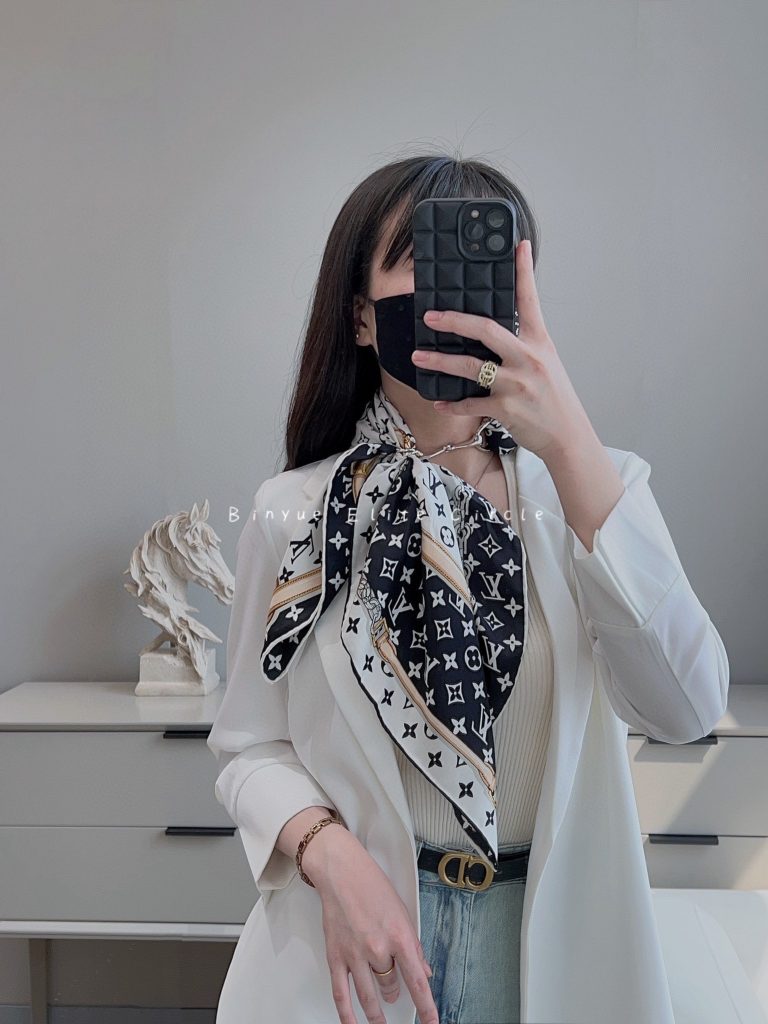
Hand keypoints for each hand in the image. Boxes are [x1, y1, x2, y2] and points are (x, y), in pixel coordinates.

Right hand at [302, 825, 438, 1023]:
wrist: (341, 872)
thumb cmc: (372, 885)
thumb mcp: (402, 912)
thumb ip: (413, 945)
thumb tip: (424, 970)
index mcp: (399, 936)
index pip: (417, 980)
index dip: (426, 1007)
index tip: (432, 1022)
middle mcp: (378, 948)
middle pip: (391, 986)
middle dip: (395, 992)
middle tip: (395, 993)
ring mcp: (355, 954)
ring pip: (369, 996)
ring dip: (377, 1012)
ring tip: (381, 1018)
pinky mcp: (336, 956)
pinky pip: (341, 994)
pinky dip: (347, 1015)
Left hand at [411, 238, 593, 463]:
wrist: (568, 436)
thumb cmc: (554, 399)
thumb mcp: (546, 364)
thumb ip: (523, 346)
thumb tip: (494, 332)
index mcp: (539, 343)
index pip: (530, 300)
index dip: (524, 271)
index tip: (517, 246)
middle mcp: (528, 359)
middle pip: (486, 329)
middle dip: (454, 320)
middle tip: (430, 315)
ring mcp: (516, 384)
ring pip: (470, 367)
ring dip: (440, 361)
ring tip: (420, 356)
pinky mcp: (506, 408)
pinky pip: (470, 402)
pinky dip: (452, 404)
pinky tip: (438, 402)